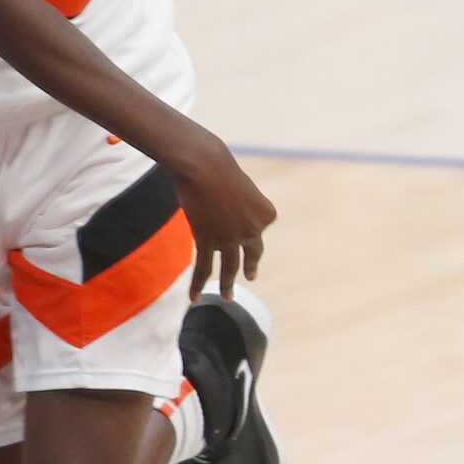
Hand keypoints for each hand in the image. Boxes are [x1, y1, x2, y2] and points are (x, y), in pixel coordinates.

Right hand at [167, 129, 275, 300]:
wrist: (204, 165)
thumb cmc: (219, 167)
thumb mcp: (239, 187)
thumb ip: (237, 207)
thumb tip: (220, 222)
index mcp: (268, 214)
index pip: (258, 227)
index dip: (244, 221)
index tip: (234, 211)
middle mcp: (254, 230)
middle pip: (251, 253)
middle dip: (250, 266)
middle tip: (251, 276)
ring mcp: (231, 238)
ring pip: (229, 267)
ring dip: (227, 284)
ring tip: (227, 298)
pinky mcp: (208, 241)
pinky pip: (204, 268)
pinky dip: (198, 284)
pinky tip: (195, 298)